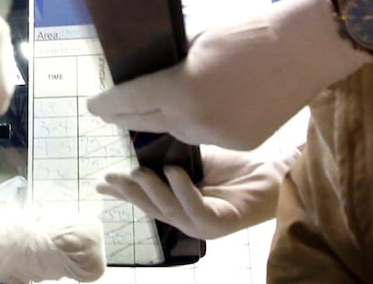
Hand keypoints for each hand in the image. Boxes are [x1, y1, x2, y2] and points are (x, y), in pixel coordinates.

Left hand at [86, 0, 367, 148]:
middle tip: (111, 111)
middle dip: (127, 116)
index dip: (106, 105)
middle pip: (148, 122)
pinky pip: (208, 136)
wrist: (304, 48)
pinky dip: (199, 124)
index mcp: (179, 89)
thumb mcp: (195, 42)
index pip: (128, 102)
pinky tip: (202, 109)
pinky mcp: (241, 144)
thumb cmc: (247, 33)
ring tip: (157, 107)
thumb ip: (169, 64)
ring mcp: (220, 136)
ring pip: (179, 131)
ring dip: (166, 120)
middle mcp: (194, 120)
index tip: (92, 106)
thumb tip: (151, 73)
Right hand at [95, 145, 297, 238]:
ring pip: (167, 210)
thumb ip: (169, 159)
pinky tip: (174, 171)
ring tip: (139, 171)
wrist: (272, 175)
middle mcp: (187, 218)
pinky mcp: (218, 223)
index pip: (145, 201)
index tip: (100, 183)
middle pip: (150, 208)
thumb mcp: (194, 160)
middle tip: (111, 177)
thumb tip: (141, 147)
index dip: (122, 194)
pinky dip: (181, 189)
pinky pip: (193, 208)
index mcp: (179, 205)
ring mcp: (202, 224)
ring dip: (150, 190)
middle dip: (128, 193)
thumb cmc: (236, 168)